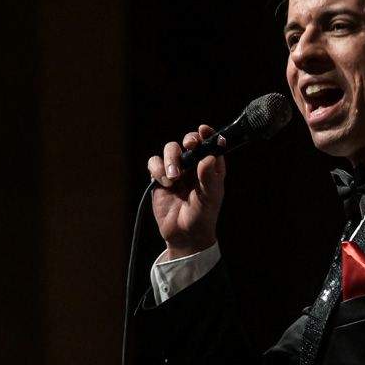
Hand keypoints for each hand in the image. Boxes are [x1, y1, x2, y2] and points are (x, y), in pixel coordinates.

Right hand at [147, 125, 225, 257]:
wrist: (184, 235)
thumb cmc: (202, 216)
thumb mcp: (210, 198)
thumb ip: (209, 178)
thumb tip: (209, 157)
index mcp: (210, 166)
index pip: (209, 143)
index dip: (207, 133)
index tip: (203, 130)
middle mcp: (193, 165)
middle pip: (188, 141)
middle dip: (188, 141)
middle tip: (189, 146)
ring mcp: (176, 169)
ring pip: (171, 150)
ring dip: (172, 158)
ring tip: (174, 176)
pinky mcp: (159, 177)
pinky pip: (154, 163)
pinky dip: (157, 168)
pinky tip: (165, 182)